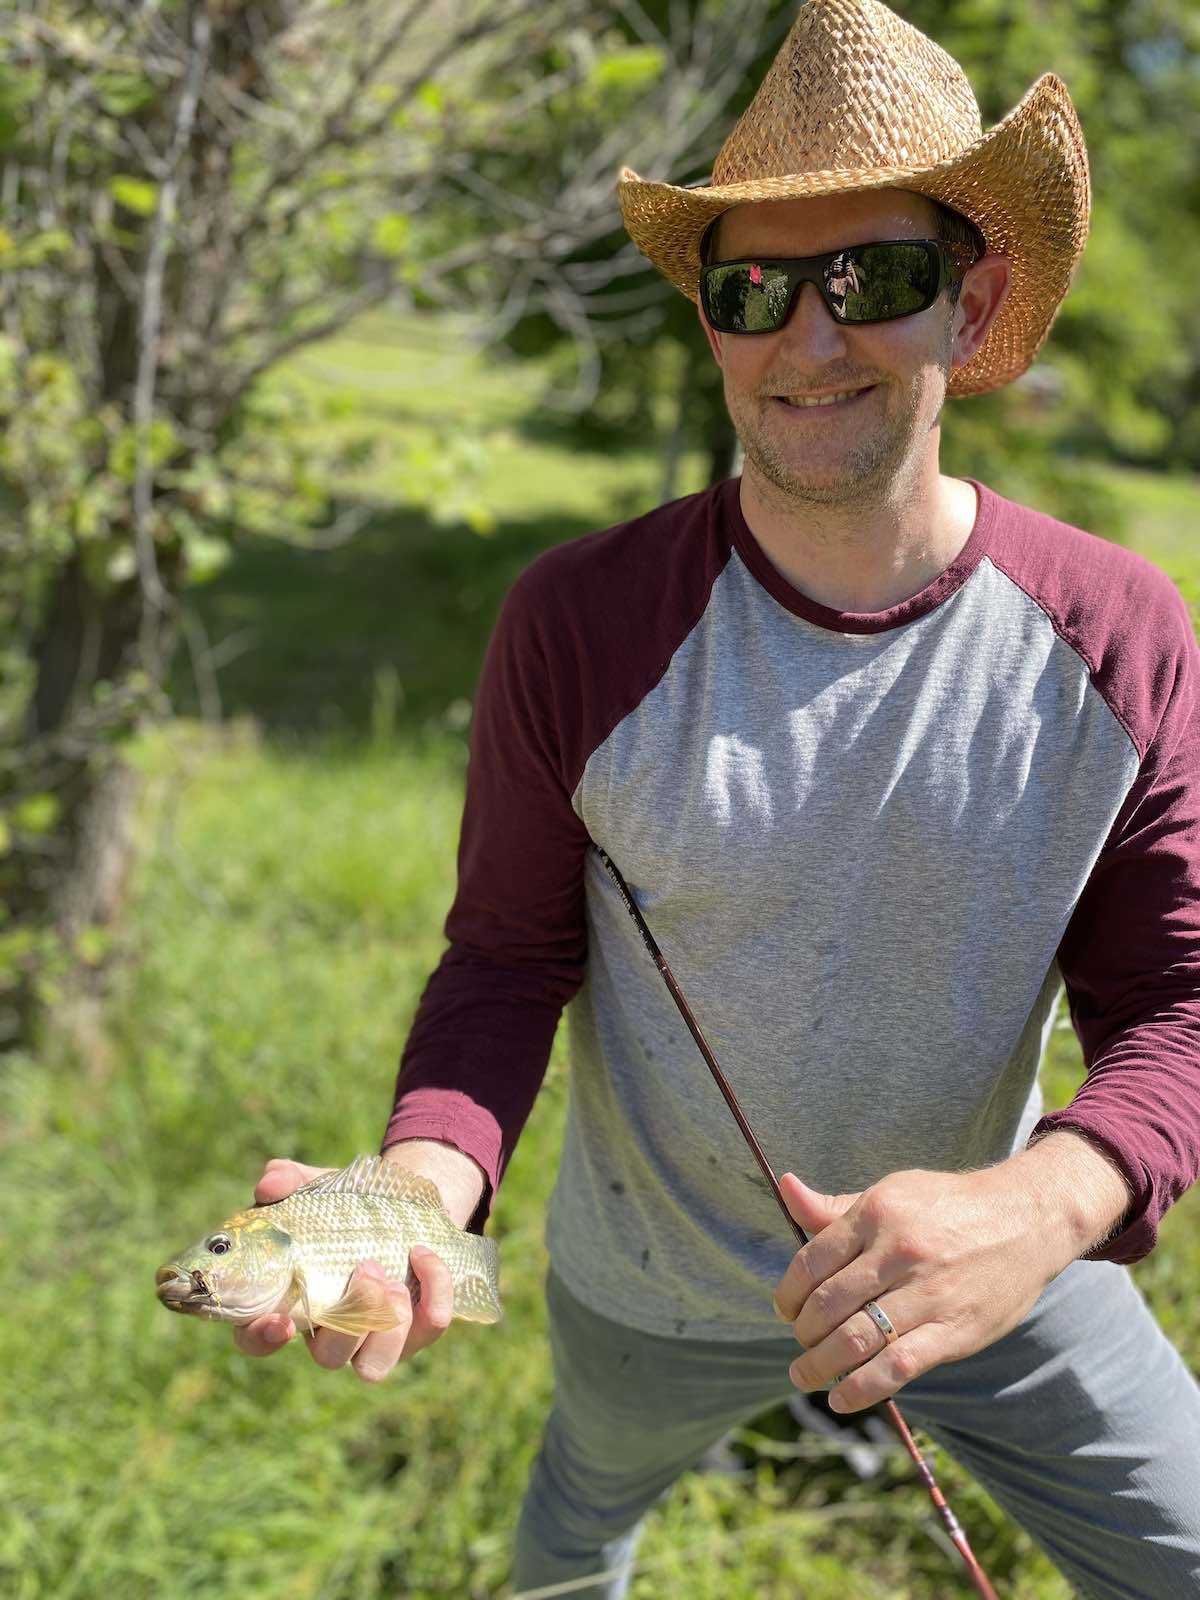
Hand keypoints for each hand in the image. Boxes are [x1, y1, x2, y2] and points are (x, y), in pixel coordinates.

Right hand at [232, 1157, 454, 1381]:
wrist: (402, 1203)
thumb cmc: (343, 1203)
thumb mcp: (314, 1185)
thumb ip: (287, 1180)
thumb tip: (271, 1183)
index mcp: (290, 1301)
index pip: (256, 1340)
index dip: (262, 1339)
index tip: (281, 1321)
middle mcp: (329, 1330)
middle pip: (329, 1358)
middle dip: (350, 1319)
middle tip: (366, 1267)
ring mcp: (374, 1337)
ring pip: (375, 1366)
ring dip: (388, 1323)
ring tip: (393, 1277)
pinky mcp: (417, 1330)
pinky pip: (429, 1327)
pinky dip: (433, 1289)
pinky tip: (424, 1254)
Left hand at [771, 1157, 1088, 1414]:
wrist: (1026, 1219)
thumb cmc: (948, 1206)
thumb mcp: (891, 1192)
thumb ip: (835, 1206)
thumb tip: (785, 1188)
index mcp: (876, 1213)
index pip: (811, 1261)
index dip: (788, 1293)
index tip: (785, 1309)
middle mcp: (899, 1252)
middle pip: (828, 1304)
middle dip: (803, 1332)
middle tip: (800, 1341)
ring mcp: (928, 1294)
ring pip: (856, 1339)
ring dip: (820, 1365)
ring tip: (805, 1375)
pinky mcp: (954, 1331)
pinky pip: (897, 1367)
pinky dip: (861, 1389)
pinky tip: (841, 1398)